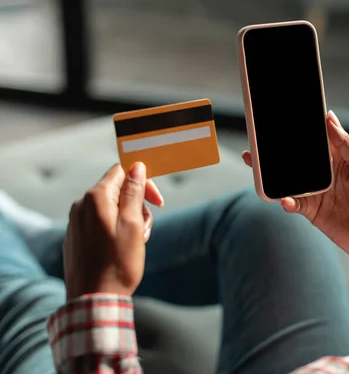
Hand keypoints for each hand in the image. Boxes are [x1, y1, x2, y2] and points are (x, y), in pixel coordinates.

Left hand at [63, 162, 163, 299]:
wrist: (94, 299)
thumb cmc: (118, 263)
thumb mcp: (133, 224)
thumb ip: (134, 192)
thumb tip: (136, 167)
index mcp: (96, 197)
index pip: (121, 171)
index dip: (143, 182)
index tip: (157, 202)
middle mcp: (81, 205)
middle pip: (116, 190)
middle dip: (137, 205)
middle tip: (146, 229)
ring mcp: (75, 221)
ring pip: (110, 207)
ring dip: (128, 220)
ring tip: (136, 242)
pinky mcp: (75, 236)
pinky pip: (99, 222)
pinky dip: (115, 229)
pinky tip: (122, 249)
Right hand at [242, 111, 348, 283]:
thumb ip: (347, 145)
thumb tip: (330, 118)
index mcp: (337, 159)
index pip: (316, 139)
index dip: (303, 129)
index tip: (285, 116)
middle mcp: (323, 173)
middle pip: (296, 158)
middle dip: (278, 149)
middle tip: (259, 137)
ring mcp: (314, 191)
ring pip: (288, 178)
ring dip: (272, 172)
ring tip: (254, 161)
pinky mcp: (310, 210)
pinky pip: (292, 202)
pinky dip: (286, 200)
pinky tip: (283, 199)